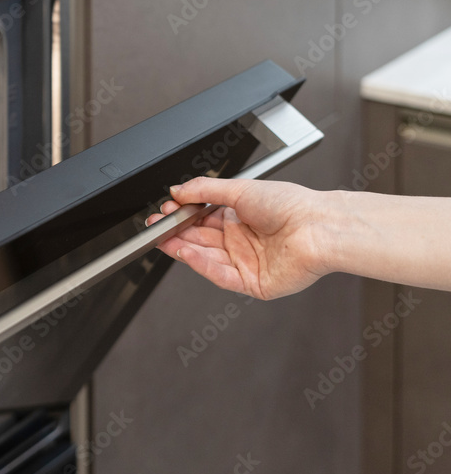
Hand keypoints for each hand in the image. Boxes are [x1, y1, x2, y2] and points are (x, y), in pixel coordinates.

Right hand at [145, 177, 335, 299]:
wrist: (319, 227)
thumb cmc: (292, 205)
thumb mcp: (240, 189)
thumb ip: (205, 190)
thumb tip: (178, 190)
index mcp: (239, 218)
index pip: (201, 220)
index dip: (181, 217)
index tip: (165, 212)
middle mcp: (242, 241)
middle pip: (200, 240)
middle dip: (176, 233)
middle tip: (156, 227)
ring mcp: (247, 263)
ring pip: (207, 258)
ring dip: (184, 249)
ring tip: (165, 239)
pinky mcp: (254, 283)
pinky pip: (221, 276)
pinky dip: (202, 265)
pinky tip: (186, 253)